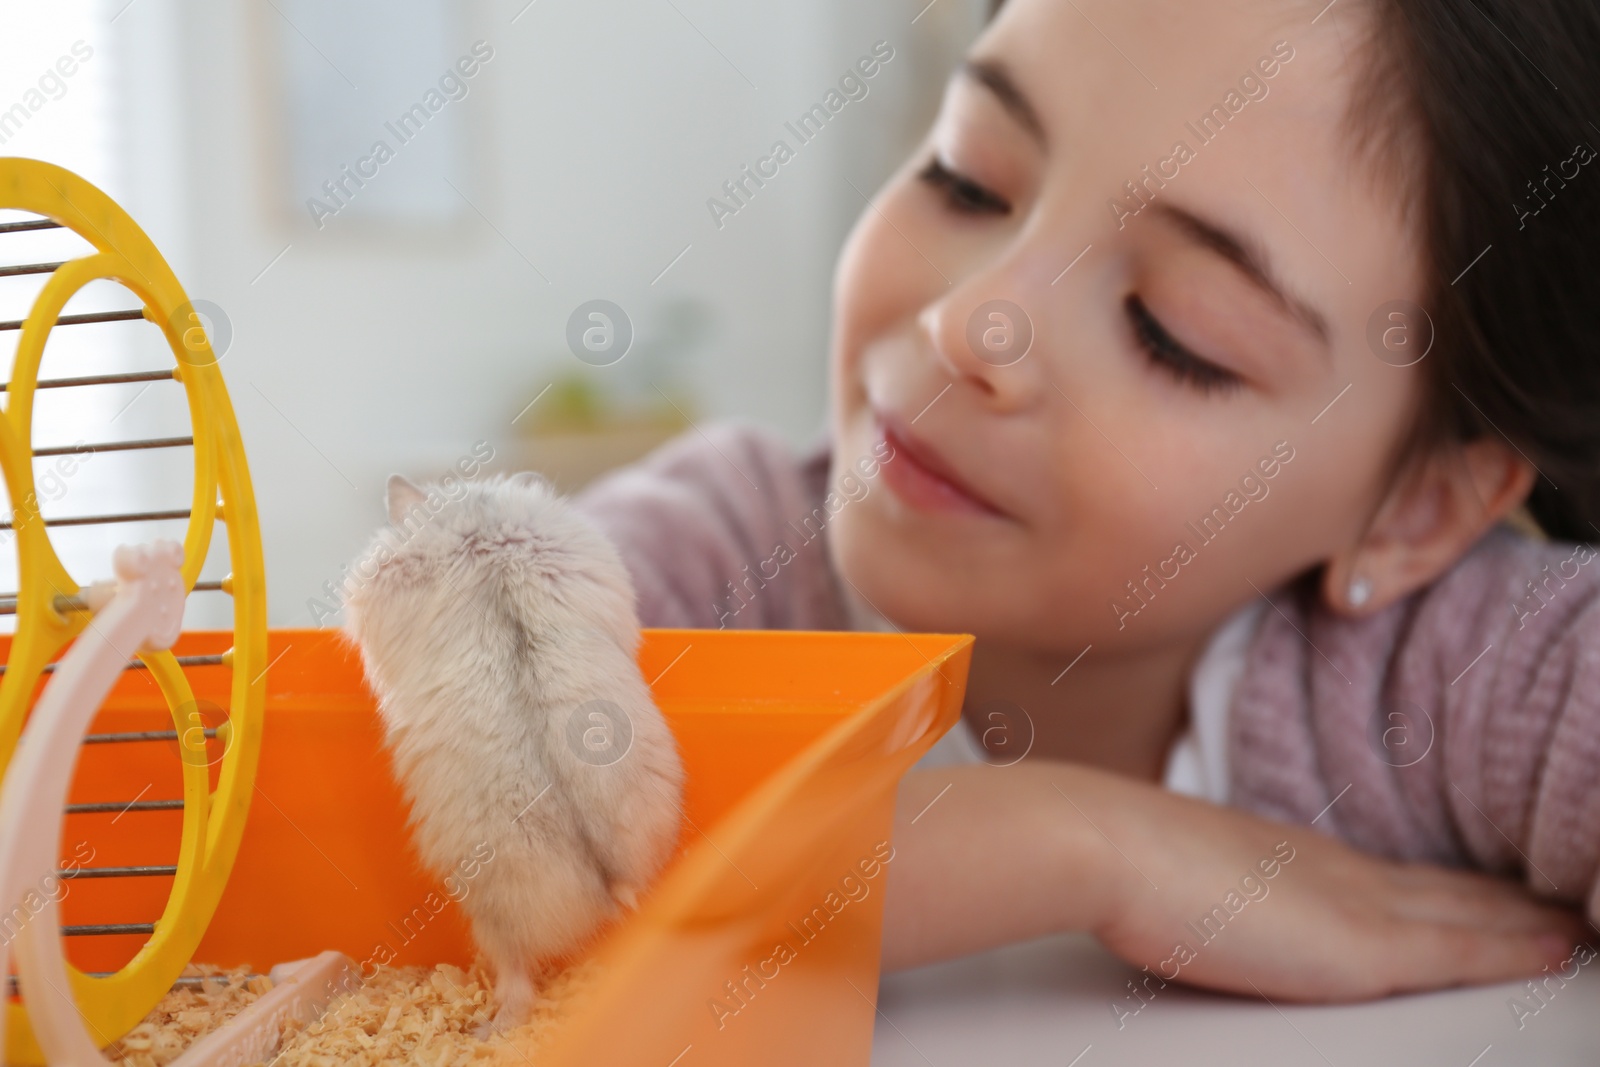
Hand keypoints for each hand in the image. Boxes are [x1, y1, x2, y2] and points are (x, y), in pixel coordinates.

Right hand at [881, 761, 1587, 1001]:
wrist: (1109, 845)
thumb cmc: (1123, 861)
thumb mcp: (1182, 877)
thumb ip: (1218, 887)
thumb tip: (1210, 899)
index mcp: (1301, 860)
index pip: (1404, 878)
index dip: (1464, 889)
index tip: (1506, 892)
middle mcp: (1341, 874)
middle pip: (1452, 891)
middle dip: (1515, 901)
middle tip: (1573, 906)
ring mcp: (1357, 904)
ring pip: (1474, 914)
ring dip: (1533, 921)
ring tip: (1582, 925)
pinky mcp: (1362, 945)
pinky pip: (1468, 949)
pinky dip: (1522, 947)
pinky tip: (1565, 946)